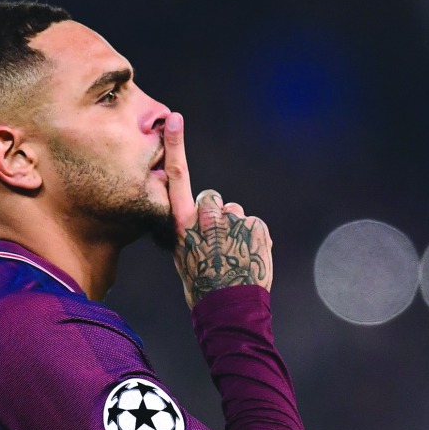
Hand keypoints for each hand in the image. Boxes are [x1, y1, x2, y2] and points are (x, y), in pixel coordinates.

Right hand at [164, 112, 273, 308]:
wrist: (227, 309)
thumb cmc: (200, 285)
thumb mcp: (182, 256)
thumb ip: (188, 230)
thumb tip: (199, 215)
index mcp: (182, 224)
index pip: (177, 177)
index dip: (175, 147)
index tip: (174, 120)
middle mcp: (205, 217)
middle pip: (212, 199)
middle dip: (216, 214)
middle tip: (218, 243)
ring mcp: (232, 221)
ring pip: (235, 213)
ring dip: (236, 229)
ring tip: (232, 256)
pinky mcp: (255, 227)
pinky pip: (254, 225)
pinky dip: (254, 239)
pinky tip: (246, 258)